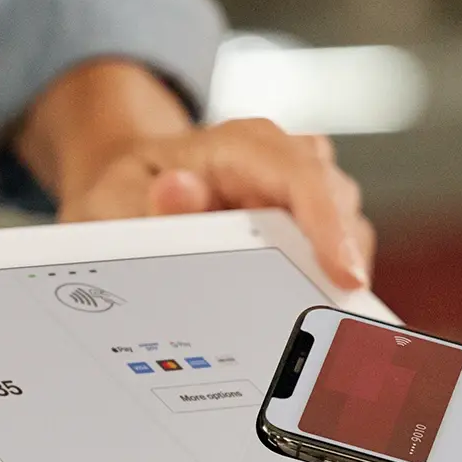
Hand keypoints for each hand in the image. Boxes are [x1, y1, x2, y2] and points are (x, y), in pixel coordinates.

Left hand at [13, 58, 373, 289]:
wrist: (129, 186)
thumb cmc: (126, 196)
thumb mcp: (113, 205)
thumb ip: (148, 208)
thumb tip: (179, 190)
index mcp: (233, 145)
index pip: (299, 173)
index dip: (328, 223)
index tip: (344, 274)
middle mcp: (275, 157)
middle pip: (336, 199)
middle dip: (339, 256)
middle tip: (327, 315)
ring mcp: (295, 185)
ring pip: (348, 222)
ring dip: (334, 268)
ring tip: (306, 313)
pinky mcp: (305, 215)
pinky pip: (338, 244)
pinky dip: (327, 276)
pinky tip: (304, 306)